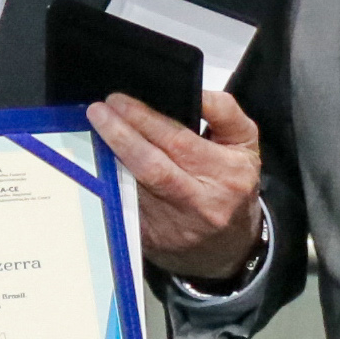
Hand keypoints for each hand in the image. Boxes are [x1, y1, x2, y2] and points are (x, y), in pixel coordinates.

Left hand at [90, 90, 266, 285]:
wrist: (230, 247)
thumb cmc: (233, 185)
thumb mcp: (245, 144)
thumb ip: (224, 112)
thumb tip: (193, 91)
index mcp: (227, 173)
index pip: (180, 142)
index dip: (145, 120)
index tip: (119, 101)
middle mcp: (202, 201)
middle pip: (153, 166)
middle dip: (121, 135)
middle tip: (99, 111)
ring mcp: (175, 225)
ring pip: (134, 187)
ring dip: (109, 158)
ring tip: (93, 131)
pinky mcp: (153, 240)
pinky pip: (125, 207)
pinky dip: (108, 183)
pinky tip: (95, 162)